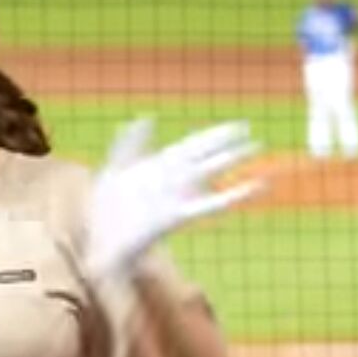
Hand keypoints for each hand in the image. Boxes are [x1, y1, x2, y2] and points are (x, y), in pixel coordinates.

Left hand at [85, 117, 259, 282]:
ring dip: (232, 159)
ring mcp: (176, 195)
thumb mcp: (115, 167)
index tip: (238, 126)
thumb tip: (146, 118)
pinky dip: (232, 196)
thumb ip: (130, 142)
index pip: (193, 144)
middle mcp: (172, 178)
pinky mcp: (177, 215)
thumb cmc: (106, 207)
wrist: (101, 239)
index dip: (214, 135)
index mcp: (160, 165)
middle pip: (205, 154)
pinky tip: (251, 188)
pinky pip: (209, 205)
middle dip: (226, 141)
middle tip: (250, 129)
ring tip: (256, 148)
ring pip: (210, 172)